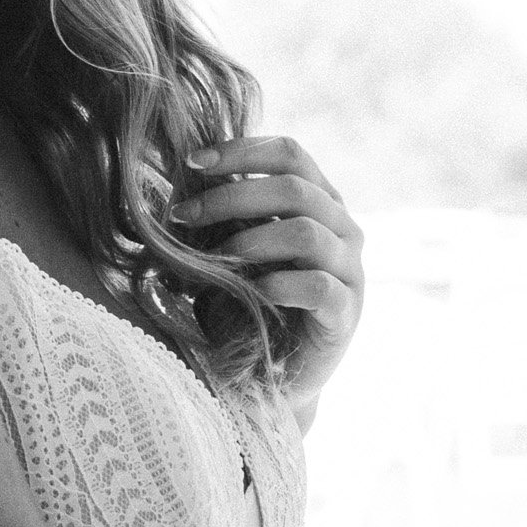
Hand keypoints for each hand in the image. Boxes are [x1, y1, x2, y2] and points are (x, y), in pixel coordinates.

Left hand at [170, 130, 363, 418]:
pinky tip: (251, 292)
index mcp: (318, 201)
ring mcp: (350, 271)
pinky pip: (319, 287)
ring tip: (213, 257)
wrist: (267, 375)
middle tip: (184, 214)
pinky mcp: (346, 314)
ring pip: (308, 232)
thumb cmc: (245, 303)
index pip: (290, 154)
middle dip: (231, 196)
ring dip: (251, 239)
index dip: (242, 150)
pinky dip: (278, 285)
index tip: (191, 161)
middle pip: (295, 188)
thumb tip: (175, 177)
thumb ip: (221, 215)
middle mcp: (343, 228)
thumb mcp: (230, 249)